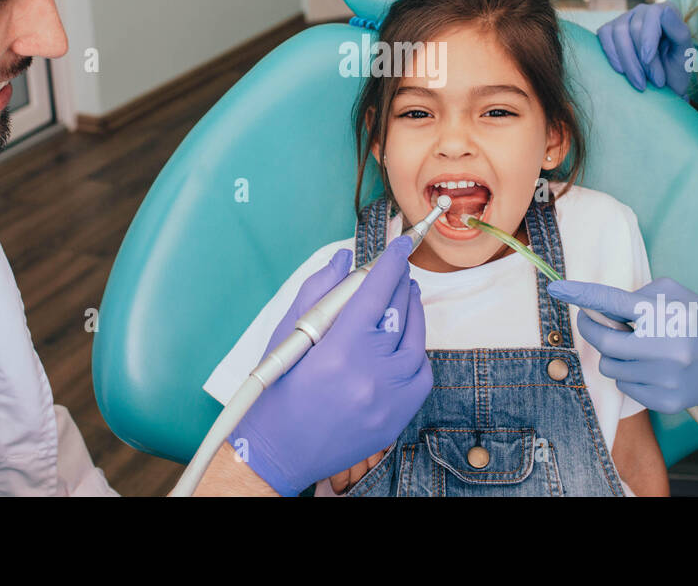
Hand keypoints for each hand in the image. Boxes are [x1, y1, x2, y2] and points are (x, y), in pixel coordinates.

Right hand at [231, 238, 431, 495]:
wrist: (278, 452)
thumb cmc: (277, 390)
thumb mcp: (288, 335)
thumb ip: (318, 291)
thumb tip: (345, 259)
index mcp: (338, 349)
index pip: (376, 292)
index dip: (391, 263)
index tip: (400, 246)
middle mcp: (370, 374)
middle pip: (399, 312)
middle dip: (400, 285)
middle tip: (398, 271)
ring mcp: (388, 399)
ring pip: (417, 341)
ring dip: (413, 314)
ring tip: (405, 299)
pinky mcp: (397, 418)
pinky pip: (421, 374)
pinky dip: (416, 352)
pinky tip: (405, 341)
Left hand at [546, 277, 697, 413]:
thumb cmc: (692, 318)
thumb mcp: (670, 293)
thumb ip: (634, 296)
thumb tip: (598, 307)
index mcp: (665, 315)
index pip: (614, 302)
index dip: (582, 295)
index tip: (557, 288)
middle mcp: (666, 348)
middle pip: (605, 342)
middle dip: (594, 330)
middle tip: (596, 322)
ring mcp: (666, 378)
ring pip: (611, 367)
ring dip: (614, 356)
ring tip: (637, 348)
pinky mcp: (666, 401)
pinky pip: (626, 387)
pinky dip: (630, 375)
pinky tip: (650, 367)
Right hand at [597, 3, 693, 95]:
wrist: (662, 87)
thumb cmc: (676, 69)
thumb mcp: (685, 54)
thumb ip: (680, 32)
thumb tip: (666, 11)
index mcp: (666, 12)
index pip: (653, 15)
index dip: (648, 38)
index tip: (647, 60)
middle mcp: (644, 11)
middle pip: (634, 28)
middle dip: (642, 58)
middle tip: (656, 81)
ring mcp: (624, 19)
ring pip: (618, 33)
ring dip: (628, 61)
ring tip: (640, 83)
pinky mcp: (609, 31)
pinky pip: (604, 35)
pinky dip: (612, 55)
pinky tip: (622, 71)